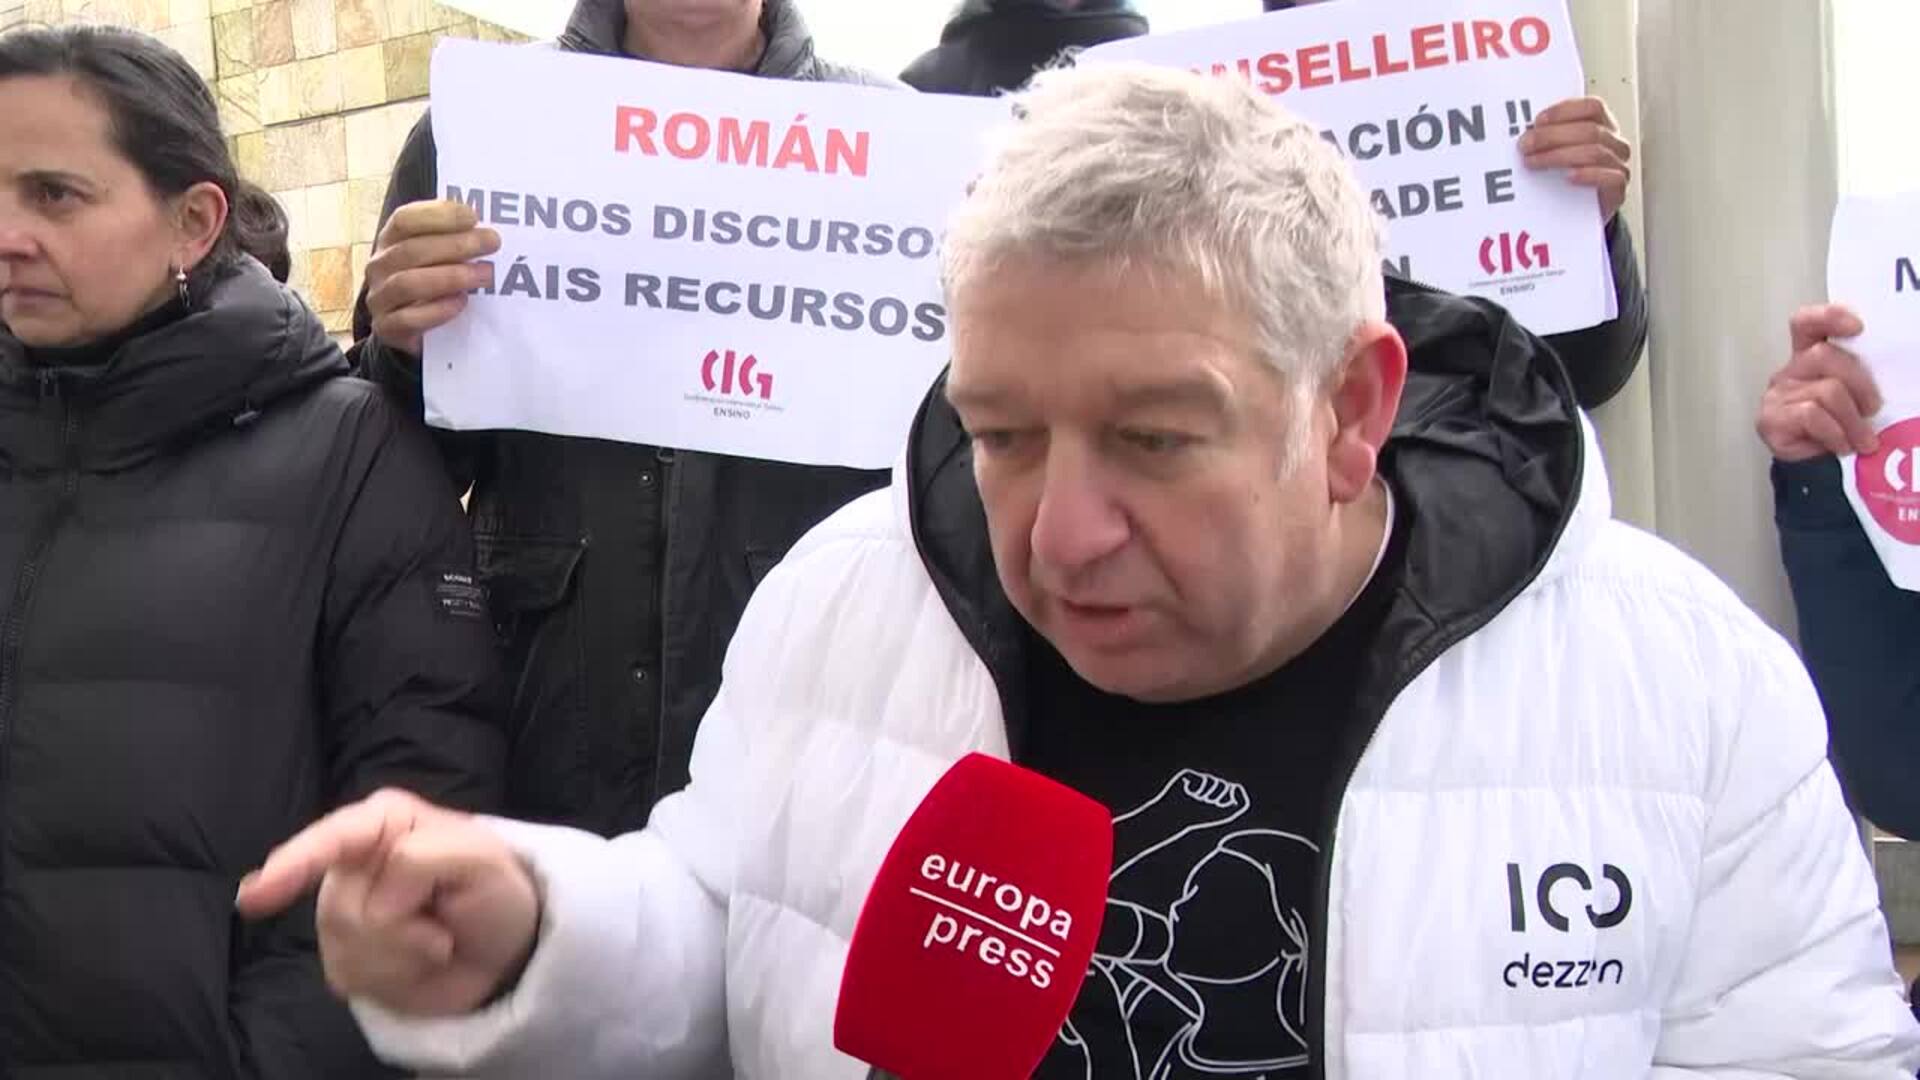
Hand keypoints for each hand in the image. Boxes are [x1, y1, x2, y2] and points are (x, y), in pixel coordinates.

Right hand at [235, 788, 539, 1016]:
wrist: (506, 952)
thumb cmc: (495, 891)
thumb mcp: (481, 859)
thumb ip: (423, 859)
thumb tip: (376, 898)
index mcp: (384, 822)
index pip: (332, 838)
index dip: (291, 866)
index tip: (253, 897)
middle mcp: (352, 861)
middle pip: (343, 905)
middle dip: (400, 925)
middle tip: (443, 921)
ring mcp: (341, 911)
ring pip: (345, 944)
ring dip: (405, 953)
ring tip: (437, 940)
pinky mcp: (343, 958)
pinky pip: (351, 976)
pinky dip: (399, 976)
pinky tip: (422, 963)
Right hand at [363, 200, 501, 357]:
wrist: (413, 331)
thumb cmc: (433, 284)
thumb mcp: (440, 258)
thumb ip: (454, 241)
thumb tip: (487, 232)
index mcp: (390, 241)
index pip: (404, 220)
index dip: (438, 215)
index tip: (473, 217)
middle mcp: (379, 266)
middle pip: (411, 250)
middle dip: (456, 244)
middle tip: (492, 242)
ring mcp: (379, 298)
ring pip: (408, 283)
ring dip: (451, 276)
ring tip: (485, 274)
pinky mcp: (386, 328)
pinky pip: (408, 319)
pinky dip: (438, 310)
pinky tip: (462, 302)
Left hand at [1519, 96, 1632, 219]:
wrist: (1579, 211)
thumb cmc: (1566, 176)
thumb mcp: (1559, 151)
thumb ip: (1549, 138)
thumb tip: (1525, 132)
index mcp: (1603, 125)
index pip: (1592, 107)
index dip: (1565, 111)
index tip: (1538, 121)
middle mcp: (1615, 142)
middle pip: (1589, 130)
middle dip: (1552, 136)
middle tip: (1525, 145)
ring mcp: (1619, 164)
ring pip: (1595, 152)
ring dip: (1559, 156)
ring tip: (1534, 163)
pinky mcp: (1618, 188)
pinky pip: (1610, 177)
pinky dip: (1588, 175)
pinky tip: (1569, 178)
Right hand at [1756, 304, 1882, 461]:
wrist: (1815, 469)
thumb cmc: (1841, 426)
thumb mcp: (1855, 395)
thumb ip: (1863, 376)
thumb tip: (1898, 372)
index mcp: (1810, 355)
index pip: (1807, 323)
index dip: (1828, 317)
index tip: (1857, 327)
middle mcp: (1791, 370)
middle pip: (1823, 356)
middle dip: (1859, 383)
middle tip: (1874, 408)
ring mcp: (1777, 394)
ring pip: (1826, 391)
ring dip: (1853, 419)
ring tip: (1864, 440)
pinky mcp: (1770, 420)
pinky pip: (1812, 416)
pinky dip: (1835, 433)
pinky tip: (1842, 446)